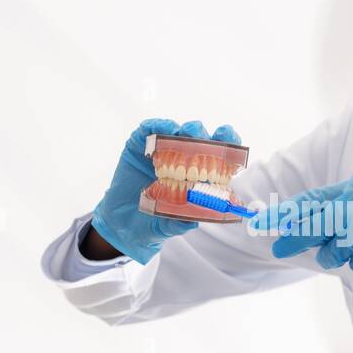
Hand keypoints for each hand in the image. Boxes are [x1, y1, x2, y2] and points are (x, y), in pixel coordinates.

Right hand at [89, 118, 239, 263]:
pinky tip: (164, 130)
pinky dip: (158, 126)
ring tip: (186, 135)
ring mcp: (161, 150)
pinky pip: (150, 129)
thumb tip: (200, 215)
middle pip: (199, 138)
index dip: (227, 144)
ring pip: (178, 131)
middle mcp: (182, 159)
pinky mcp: (139, 146)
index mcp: (198, 175)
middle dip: (204, 135)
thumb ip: (184, 221)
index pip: (218, 154)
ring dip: (186, 130)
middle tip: (203, 139)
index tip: (230, 141)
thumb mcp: (171, 225)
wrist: (122, 225)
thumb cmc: (154, 222)